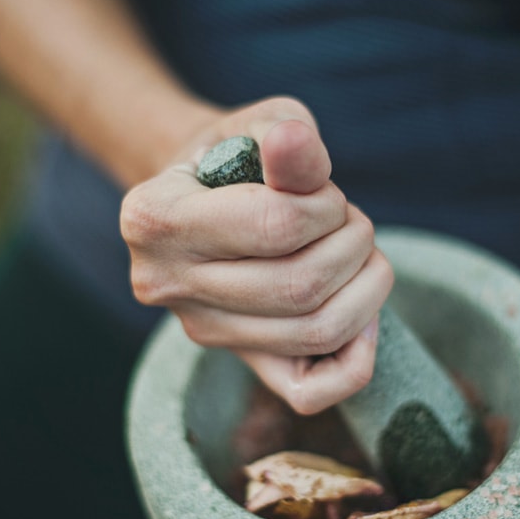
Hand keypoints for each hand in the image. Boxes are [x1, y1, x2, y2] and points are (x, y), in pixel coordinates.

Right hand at [121, 97, 393, 413]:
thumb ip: (283, 137)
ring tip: (359, 253)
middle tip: (350, 221)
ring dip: (366, 287)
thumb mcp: (259, 126)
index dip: (327, 206)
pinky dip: (356, 359)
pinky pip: (309, 392)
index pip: (276, 226)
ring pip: (315, 332)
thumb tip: (295, 141)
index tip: (325, 192)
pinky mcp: (238, 361)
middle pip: (300, 287)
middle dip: (352, 244)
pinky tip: (361, 314)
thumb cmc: (238, 157)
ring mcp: (200, 329)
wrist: (206, 197)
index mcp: (153, 216)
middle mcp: (164, 283)